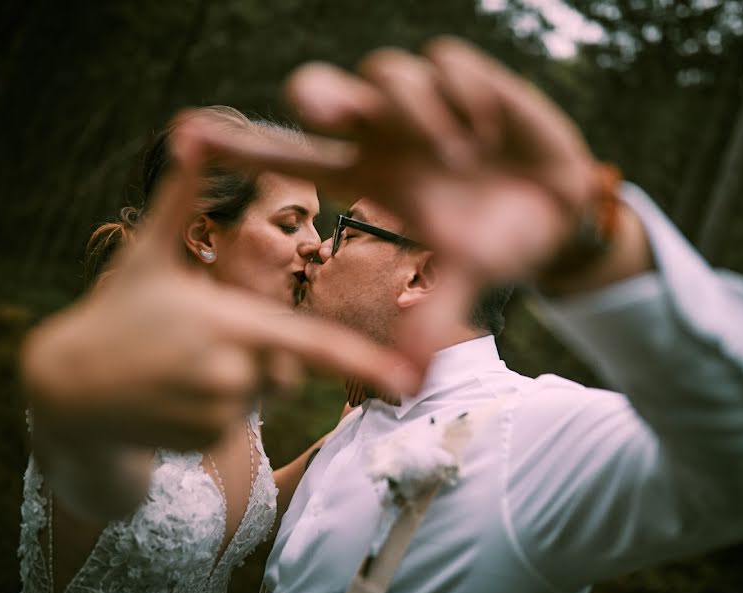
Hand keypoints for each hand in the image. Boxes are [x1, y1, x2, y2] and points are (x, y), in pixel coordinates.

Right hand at [20, 122, 422, 449]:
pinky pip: (237, 424)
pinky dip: (218, 411)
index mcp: (227, 322)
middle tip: (205, 341)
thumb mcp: (148, 251)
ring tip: (184, 367)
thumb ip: (182, 195)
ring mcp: (215, 412)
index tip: (410, 378)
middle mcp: (228, 372)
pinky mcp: (203, 443)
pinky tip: (175, 396)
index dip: (364, 361)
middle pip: (288, 368)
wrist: (65, 388)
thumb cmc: (116, 311)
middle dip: (265, 355)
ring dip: (239, 382)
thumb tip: (189, 127)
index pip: (312, 345)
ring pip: (262, 396)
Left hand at [195, 37, 596, 281]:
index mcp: (368, 175)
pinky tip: (489, 131)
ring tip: (461, 155)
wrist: (558, 212)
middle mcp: (385, 134)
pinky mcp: (466, 79)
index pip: (289, 156)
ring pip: (386, 73)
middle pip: (320, 90)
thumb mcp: (466, 272)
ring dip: (420, 114)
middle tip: (332, 114)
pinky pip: (446, 62)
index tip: (183, 135)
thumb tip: (409, 380)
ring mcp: (423, 104)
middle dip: (321, 96)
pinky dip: (465, 95)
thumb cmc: (500, 240)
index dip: (238, 148)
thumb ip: (434, 314)